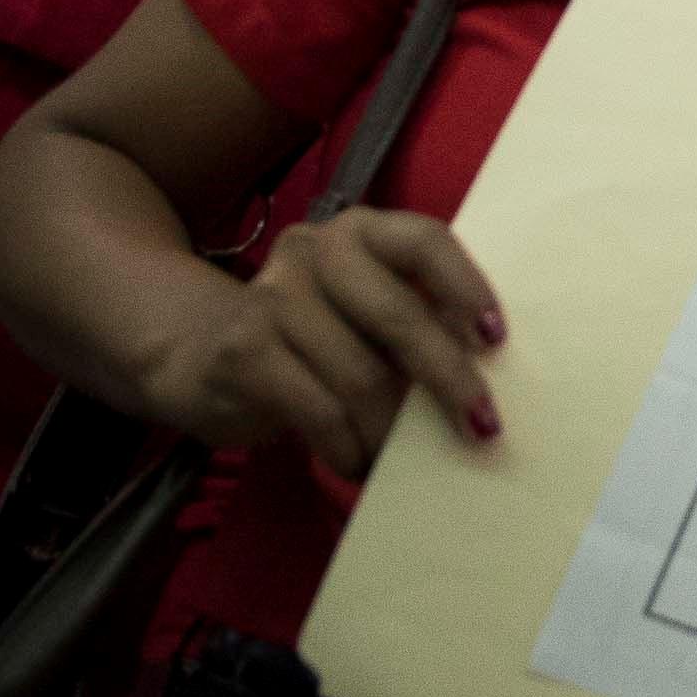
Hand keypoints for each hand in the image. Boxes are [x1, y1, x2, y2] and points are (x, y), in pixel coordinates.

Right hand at [145, 210, 504, 479]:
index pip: (424, 241)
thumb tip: (491, 381)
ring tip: (406, 460)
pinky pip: (320, 411)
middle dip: (449, 379)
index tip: (497, 339)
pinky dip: (349, 448)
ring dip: (394, 433)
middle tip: (483, 428)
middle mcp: (314, 250)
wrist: (198, 352)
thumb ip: (418, 320)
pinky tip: (359, 464)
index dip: (465, 287)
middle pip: (398, 316)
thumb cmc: (315, 337)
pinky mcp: (244, 352)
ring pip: (361, 376)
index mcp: (361, 232)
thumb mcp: (365, 312)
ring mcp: (272, 297)